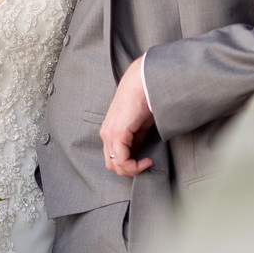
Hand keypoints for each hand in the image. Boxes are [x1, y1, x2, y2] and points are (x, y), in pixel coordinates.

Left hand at [100, 58, 155, 177]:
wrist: (144, 81)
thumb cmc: (145, 98)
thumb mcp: (141, 125)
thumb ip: (136, 139)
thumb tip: (139, 152)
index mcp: (110, 131)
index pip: (114, 159)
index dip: (130, 165)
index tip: (147, 161)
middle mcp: (106, 134)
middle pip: (112, 165)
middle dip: (130, 170)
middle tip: (146, 164)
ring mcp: (109, 134)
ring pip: (116, 165)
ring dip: (133, 169)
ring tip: (147, 162)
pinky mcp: (117, 133)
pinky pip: (121, 160)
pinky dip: (135, 166)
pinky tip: (147, 160)